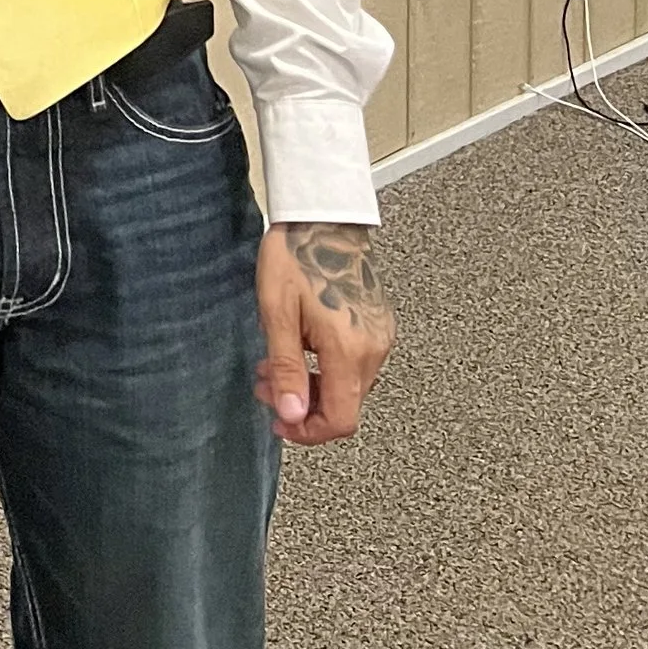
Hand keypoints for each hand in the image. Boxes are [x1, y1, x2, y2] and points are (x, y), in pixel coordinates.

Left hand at [255, 222, 394, 445]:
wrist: (323, 217)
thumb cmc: (296, 255)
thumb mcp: (277, 313)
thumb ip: (287, 369)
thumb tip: (291, 416)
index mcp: (350, 349)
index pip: (341, 420)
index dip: (309, 431)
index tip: (281, 423)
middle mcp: (373, 348)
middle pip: (344, 405)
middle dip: (302, 404)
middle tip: (267, 385)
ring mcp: (380, 336)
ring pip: (349, 385)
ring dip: (312, 385)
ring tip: (276, 363)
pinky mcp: (379, 324)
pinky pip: (356, 363)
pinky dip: (327, 367)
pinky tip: (302, 346)